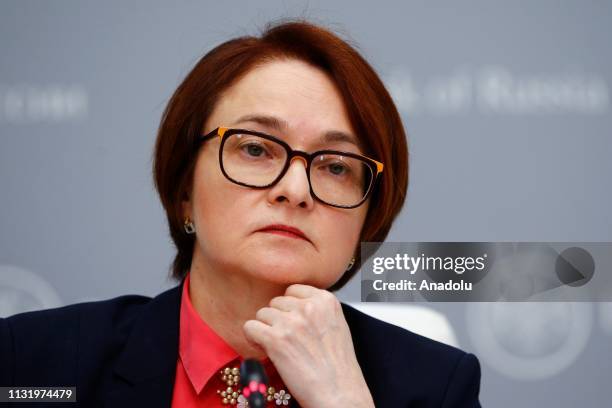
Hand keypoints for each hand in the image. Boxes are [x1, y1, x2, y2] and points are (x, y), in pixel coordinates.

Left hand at [243, 284, 374, 407]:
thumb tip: (292, 305)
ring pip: (262, 314)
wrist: (338, 394)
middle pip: (276, 302)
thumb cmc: (338, 367)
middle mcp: (308, 307)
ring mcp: (291, 322)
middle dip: (277, 320)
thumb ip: (317, 310)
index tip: (293, 321)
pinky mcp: (276, 339)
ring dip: (266, 330)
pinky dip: (253, 339)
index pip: (292, 290)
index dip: (289, 308)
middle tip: (287, 339)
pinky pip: (250, 327)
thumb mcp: (336, 325)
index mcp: (326, 300)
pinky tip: (265, 349)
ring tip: (279, 347)